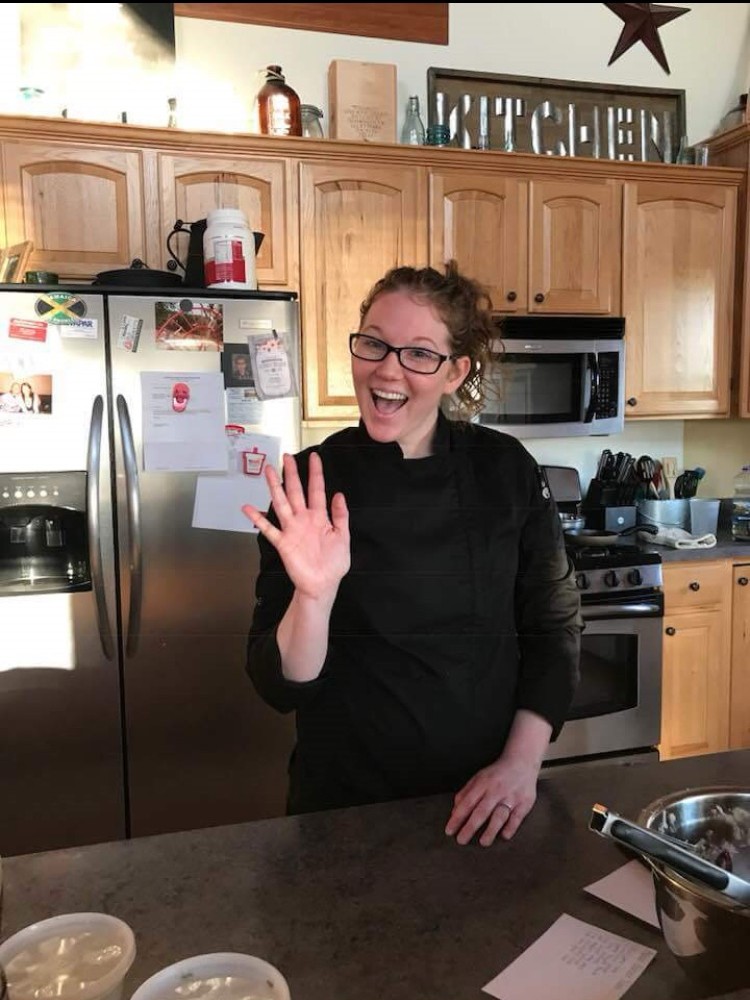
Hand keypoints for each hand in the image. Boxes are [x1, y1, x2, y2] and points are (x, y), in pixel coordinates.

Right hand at [242, 452, 350, 599]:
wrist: (322, 585)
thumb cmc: (334, 564)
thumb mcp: (343, 537)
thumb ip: (341, 516)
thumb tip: (339, 494)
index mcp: (320, 517)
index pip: (317, 489)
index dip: (316, 473)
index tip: (314, 457)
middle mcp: (303, 519)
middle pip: (296, 491)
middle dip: (291, 473)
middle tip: (286, 456)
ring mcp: (291, 529)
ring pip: (281, 503)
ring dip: (274, 487)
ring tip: (268, 470)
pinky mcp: (283, 543)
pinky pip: (268, 529)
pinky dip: (257, 519)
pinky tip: (247, 508)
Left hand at [445, 755, 539, 846]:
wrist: (522, 762)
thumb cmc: (496, 774)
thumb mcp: (478, 778)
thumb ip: (465, 794)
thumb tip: (454, 813)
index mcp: (483, 783)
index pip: (467, 803)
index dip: (457, 818)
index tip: (449, 831)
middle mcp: (496, 790)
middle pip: (481, 812)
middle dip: (470, 827)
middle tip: (461, 840)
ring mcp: (511, 797)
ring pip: (499, 816)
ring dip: (490, 830)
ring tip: (483, 842)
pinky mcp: (525, 803)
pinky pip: (517, 818)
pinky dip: (510, 828)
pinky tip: (504, 835)